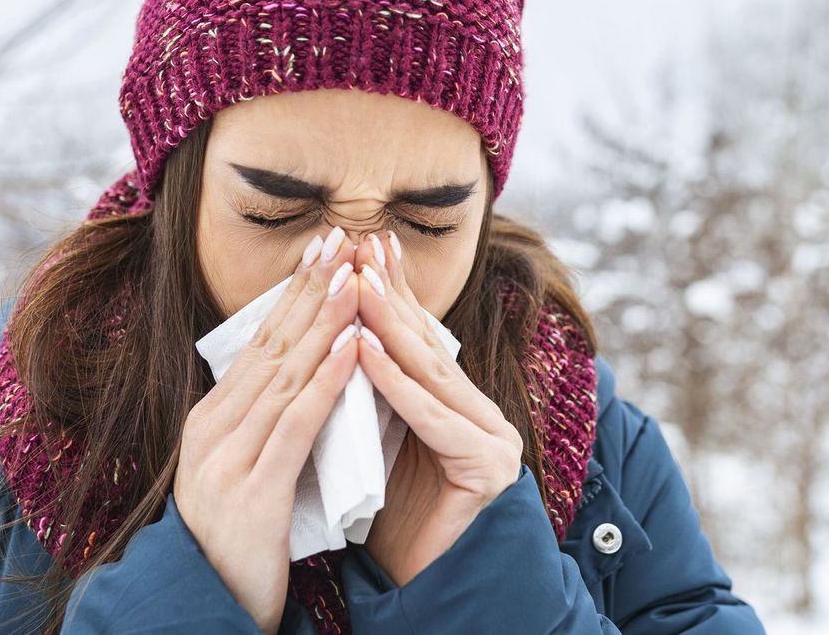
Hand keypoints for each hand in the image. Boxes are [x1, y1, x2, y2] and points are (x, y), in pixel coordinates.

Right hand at [174, 226, 361, 633]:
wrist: (206, 606)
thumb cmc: (235, 540)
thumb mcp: (242, 469)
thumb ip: (264, 423)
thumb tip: (302, 374)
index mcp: (211, 419)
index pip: (259, 344)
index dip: (293, 295)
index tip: (322, 252)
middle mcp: (213, 428)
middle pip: (270, 345)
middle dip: (309, 289)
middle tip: (340, 239)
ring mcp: (227, 457)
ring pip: (283, 374)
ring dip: (323, 322)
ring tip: (354, 278)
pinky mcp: (252, 489)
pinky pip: (294, 424)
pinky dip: (324, 382)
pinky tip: (348, 348)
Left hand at [352, 231, 524, 587]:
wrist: (425, 587)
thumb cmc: (393, 522)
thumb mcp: (375, 444)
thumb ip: (371, 398)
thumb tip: (338, 339)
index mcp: (455, 408)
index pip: (416, 342)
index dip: (390, 293)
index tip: (363, 247)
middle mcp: (480, 415)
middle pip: (424, 346)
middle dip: (389, 293)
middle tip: (361, 243)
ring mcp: (490, 439)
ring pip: (429, 372)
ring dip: (387, 324)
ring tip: (355, 282)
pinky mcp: (487, 467)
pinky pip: (431, 417)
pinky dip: (394, 382)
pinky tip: (365, 349)